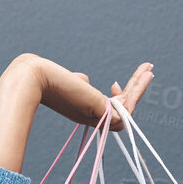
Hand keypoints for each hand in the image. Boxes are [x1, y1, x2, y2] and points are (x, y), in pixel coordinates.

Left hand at [13, 54, 153, 130]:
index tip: (118, 82)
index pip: (108, 107)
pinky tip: (144, 74)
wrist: (32, 78)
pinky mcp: (97, 111)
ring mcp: (93, 114)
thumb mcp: (68, 81)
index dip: (120, 96)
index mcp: (82, 108)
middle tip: (150, 69)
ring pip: (125, 110)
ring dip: (139, 89)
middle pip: (121, 109)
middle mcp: (89, 114)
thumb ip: (79, 82)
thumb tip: (84, 80)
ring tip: (149, 69)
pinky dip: (135, 93)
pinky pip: (124, 111)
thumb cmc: (45, 77)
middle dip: (137, 89)